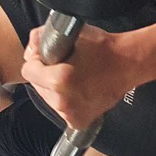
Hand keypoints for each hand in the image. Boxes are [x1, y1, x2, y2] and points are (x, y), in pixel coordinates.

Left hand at [22, 24, 143, 130]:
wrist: (128, 64)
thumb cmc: (103, 48)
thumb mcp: (71, 34)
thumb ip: (43, 37)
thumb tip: (31, 47)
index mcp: (59, 80)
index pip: (28, 71)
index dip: (37, 61)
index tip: (49, 58)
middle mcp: (63, 101)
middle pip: (37, 86)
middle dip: (45, 76)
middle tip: (65, 67)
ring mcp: (71, 114)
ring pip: (47, 99)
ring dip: (55, 89)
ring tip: (74, 78)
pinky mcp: (78, 121)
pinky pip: (60, 109)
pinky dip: (66, 101)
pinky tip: (79, 90)